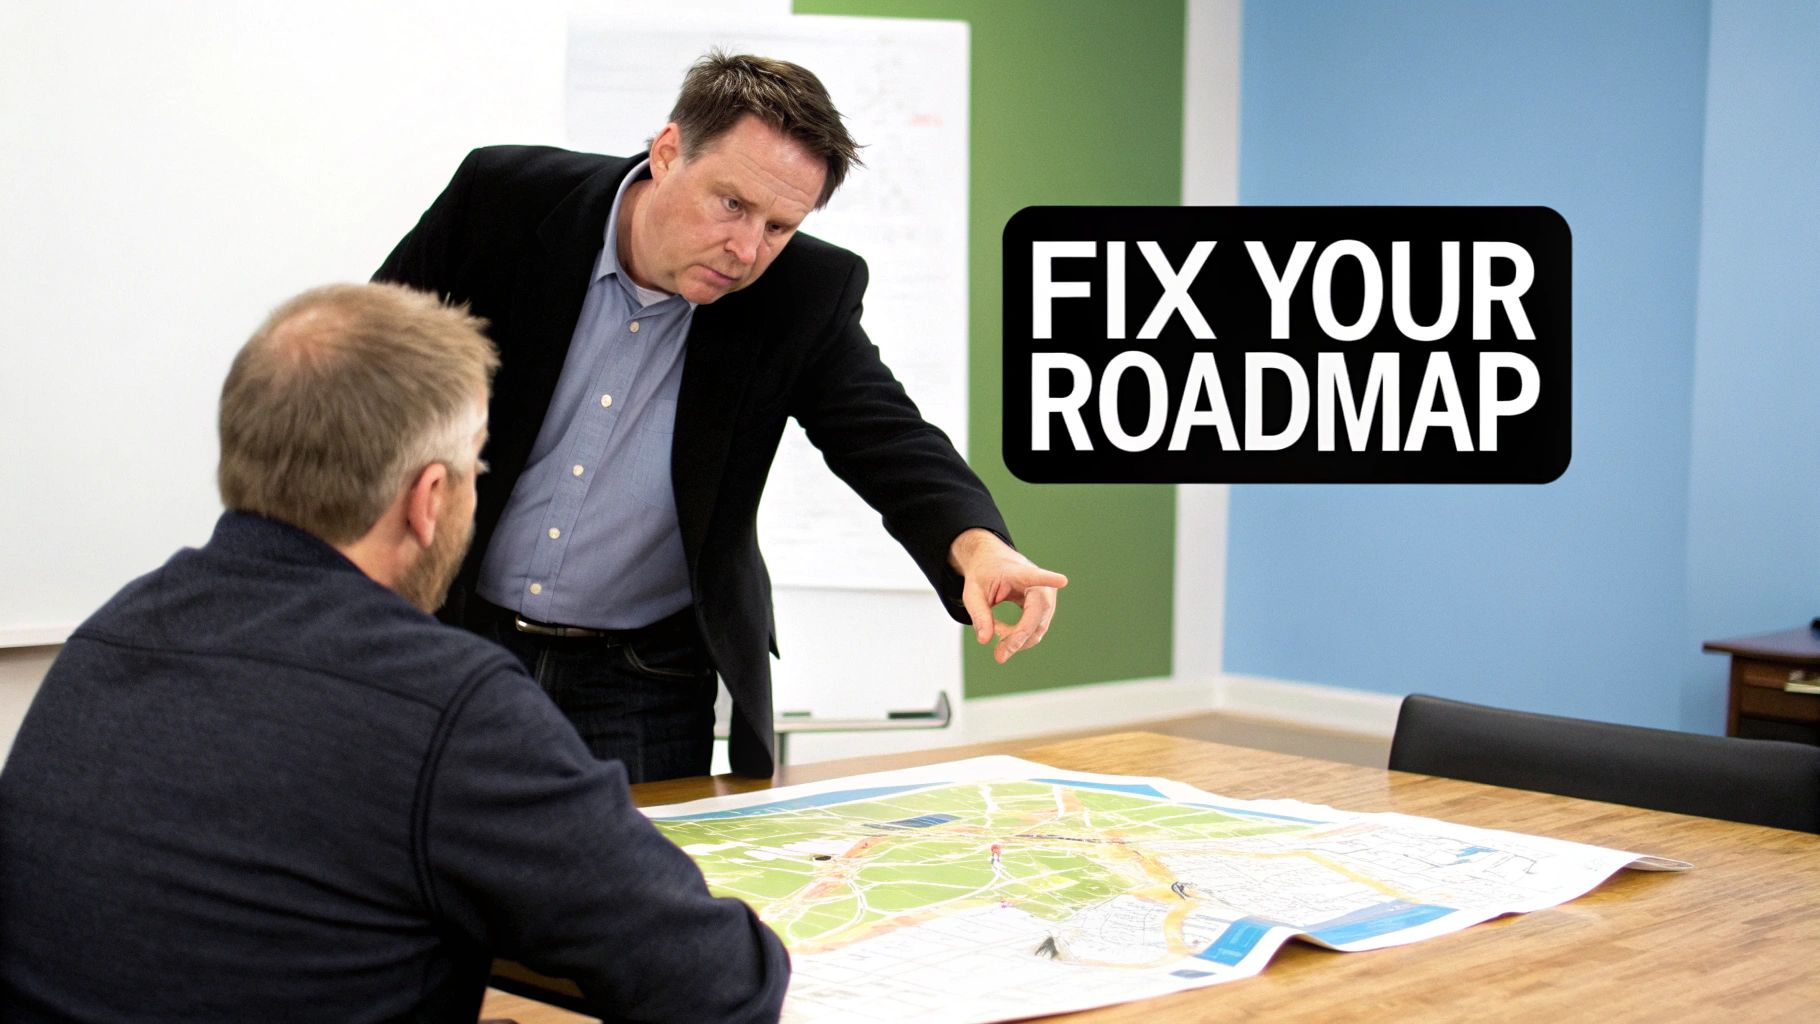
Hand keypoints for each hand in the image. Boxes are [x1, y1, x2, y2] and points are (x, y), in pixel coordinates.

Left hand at [948, 529, 1067, 663]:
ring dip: (1017, 639)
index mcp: (1021, 573)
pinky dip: (1019, 636)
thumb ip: (979, 615)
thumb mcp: (973, 592)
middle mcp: (1040, 585)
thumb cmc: (984, 575)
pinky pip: (1036, 630)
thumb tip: (984, 641)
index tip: (1062, 580)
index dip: (1049, 579)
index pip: (1036, 576)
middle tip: (998, 655)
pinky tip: (1002, 631)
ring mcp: (1047, 598)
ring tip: (994, 629)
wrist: (994, 564)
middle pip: (1036, 616)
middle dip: (1019, 638)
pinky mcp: (1045, 610)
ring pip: (1038, 628)